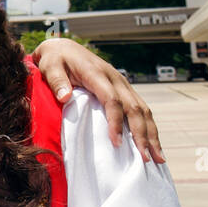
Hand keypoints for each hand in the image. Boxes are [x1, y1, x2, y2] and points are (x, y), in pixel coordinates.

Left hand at [32, 38, 163, 162]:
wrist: (64, 47)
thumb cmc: (55, 59)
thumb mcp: (49, 66)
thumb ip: (56, 80)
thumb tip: (64, 97)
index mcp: (97, 74)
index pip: (112, 99)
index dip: (116, 121)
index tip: (117, 142)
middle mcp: (115, 79)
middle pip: (134, 108)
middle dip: (142, 134)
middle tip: (145, 159)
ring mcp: (122, 84)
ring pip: (143, 110)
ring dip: (152, 134)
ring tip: (158, 158)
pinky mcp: (124, 90)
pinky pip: (141, 109)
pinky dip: (149, 128)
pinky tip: (153, 145)